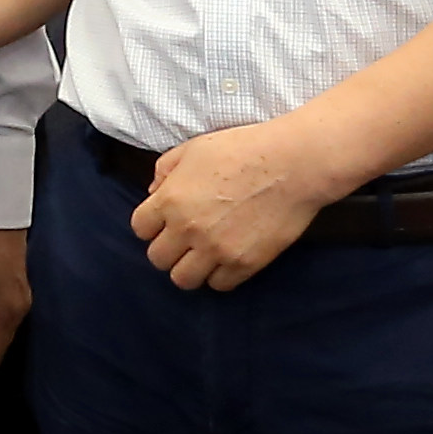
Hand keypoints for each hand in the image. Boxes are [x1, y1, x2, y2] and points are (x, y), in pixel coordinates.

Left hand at [133, 118, 337, 288]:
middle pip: (158, 259)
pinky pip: (219, 285)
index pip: (140, 228)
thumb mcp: (194, 148)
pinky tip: (227, 259)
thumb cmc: (242, 148)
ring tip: (203, 255)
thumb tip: (154, 193)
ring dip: (189, 268)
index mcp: (171, 200)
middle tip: (184, 240)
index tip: (165, 222)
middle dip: (168, 249)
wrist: (292, 165)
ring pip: (183, 280)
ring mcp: (216, 250)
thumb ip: (165, 170)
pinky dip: (219, 275)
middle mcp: (188, 229)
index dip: (151, 225)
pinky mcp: (245, 264)